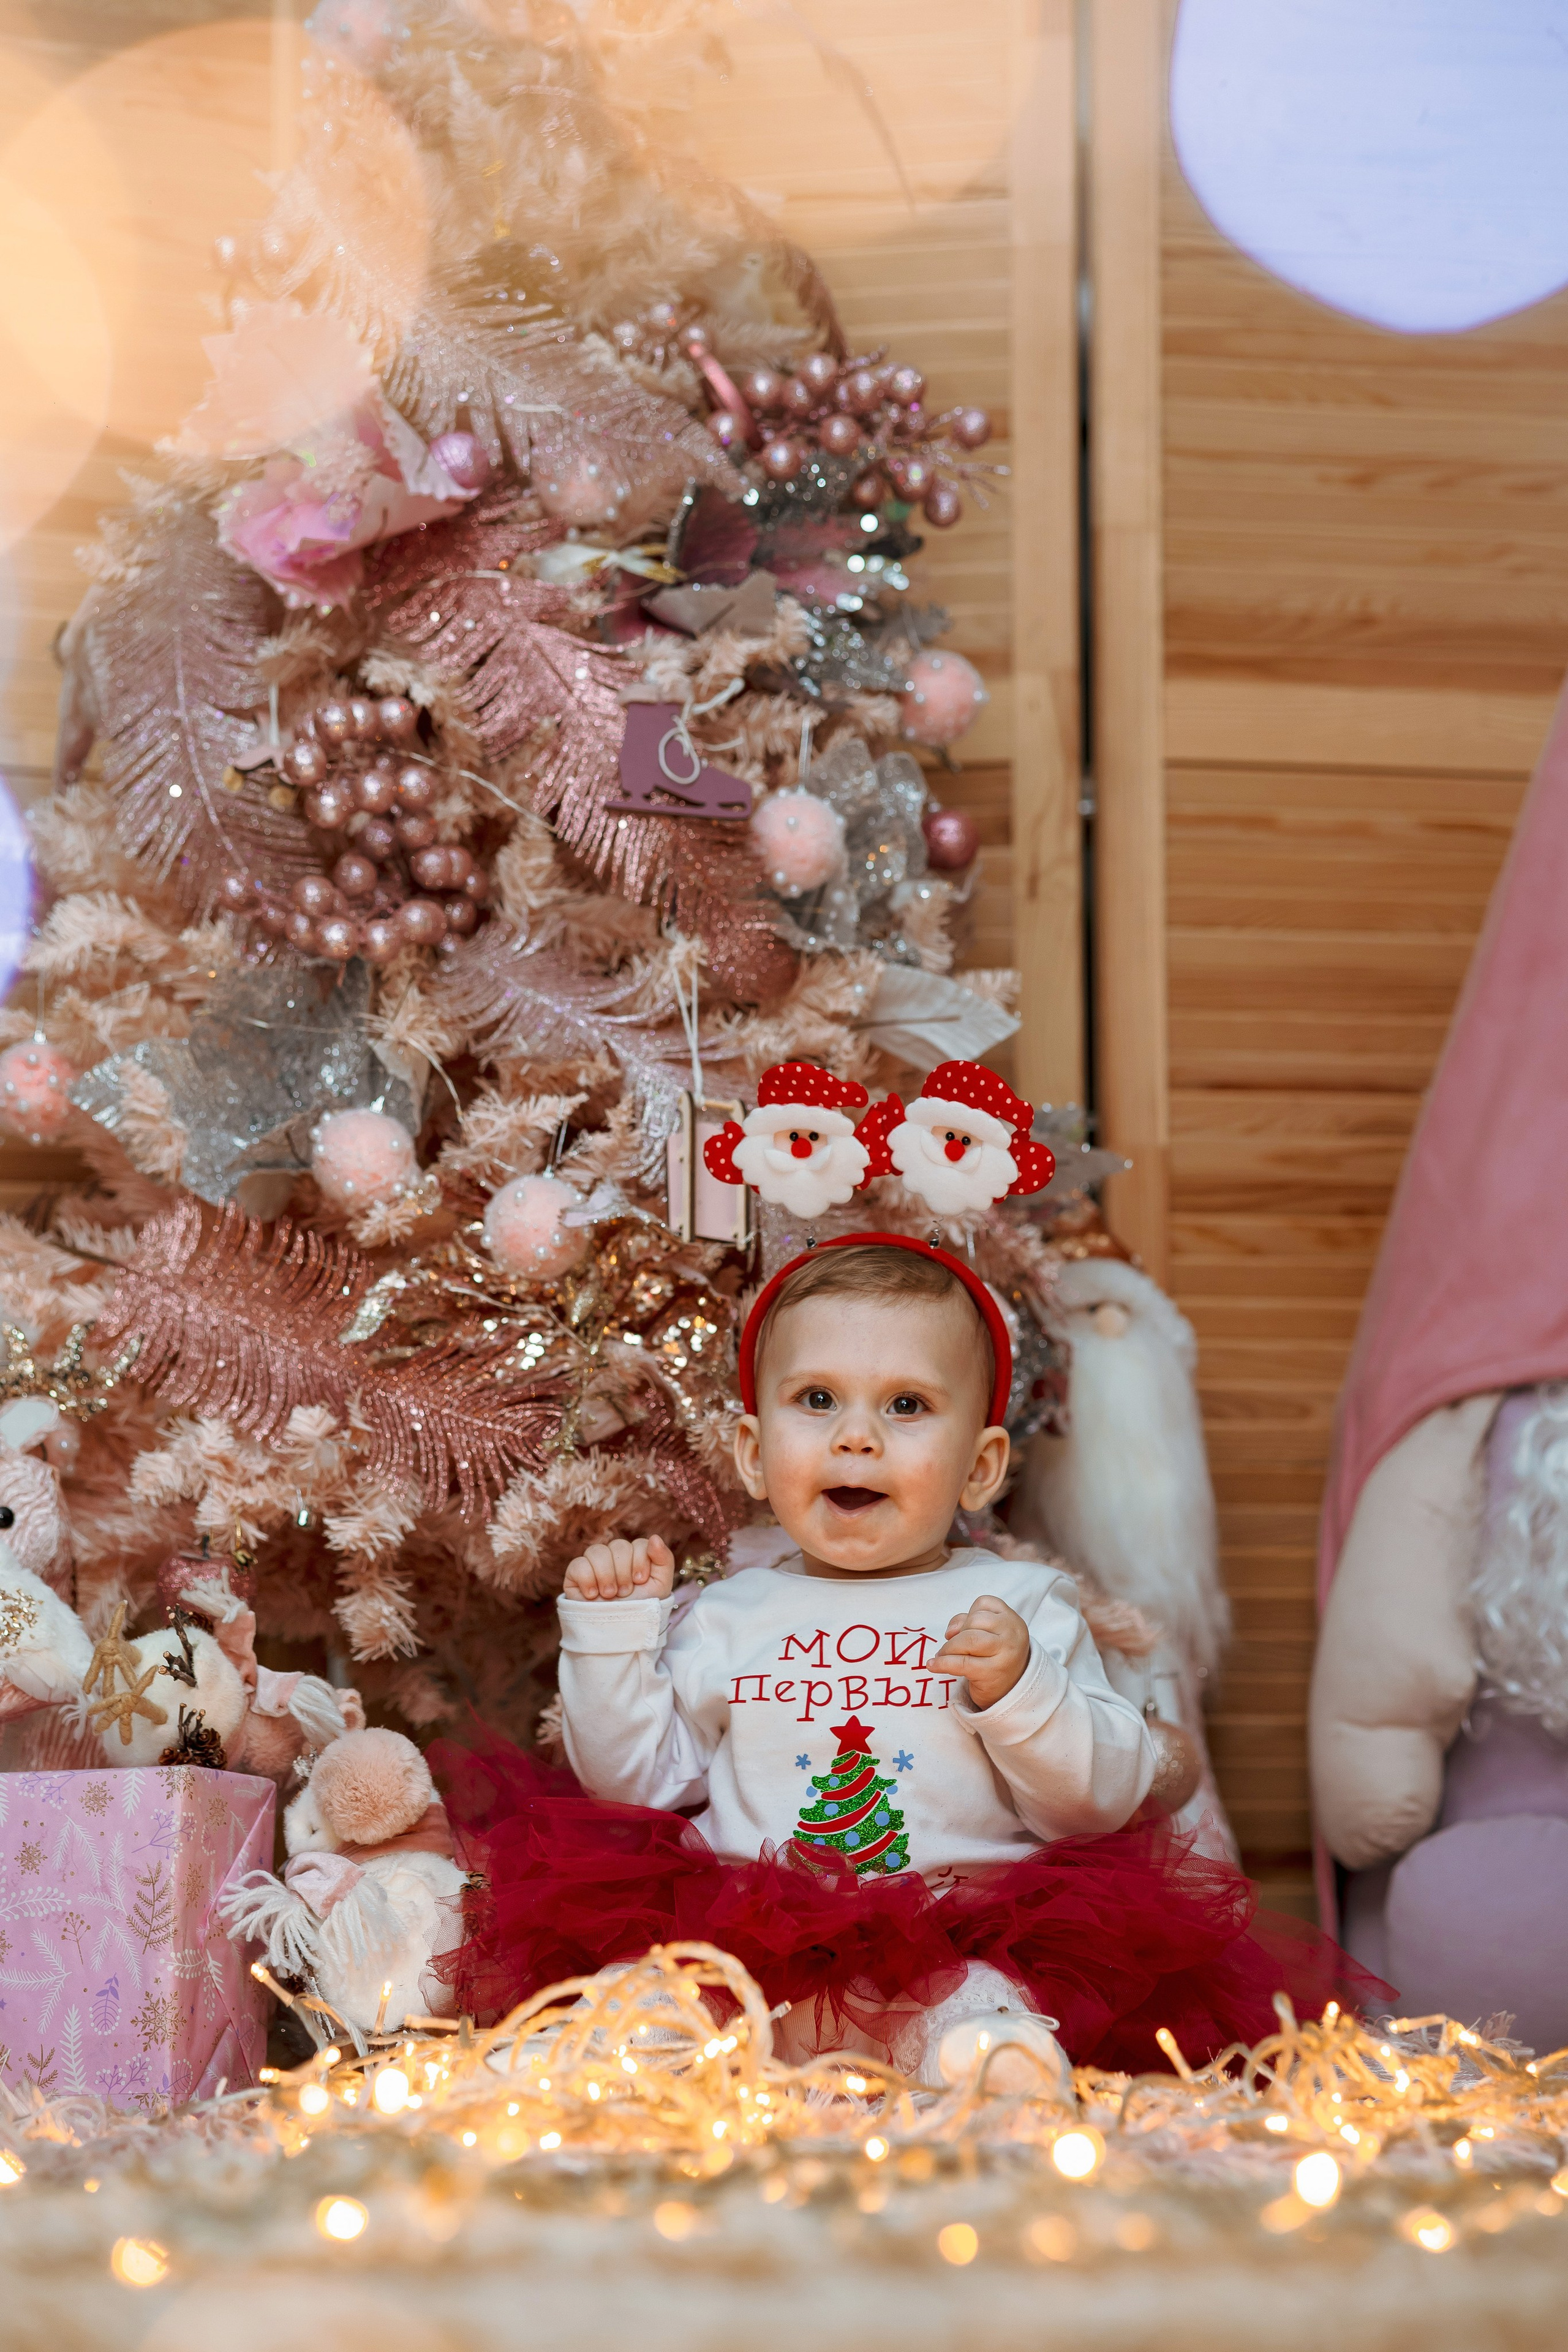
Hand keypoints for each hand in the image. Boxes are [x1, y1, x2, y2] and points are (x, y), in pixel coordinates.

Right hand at [562, 1535, 676, 1602]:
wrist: (619, 1634)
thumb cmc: (641, 1608)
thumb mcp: (660, 1586)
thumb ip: (663, 1559)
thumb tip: (655, 1537)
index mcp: (635, 1556)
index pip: (638, 1544)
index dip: (640, 1562)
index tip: (640, 1581)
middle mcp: (614, 1556)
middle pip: (618, 1545)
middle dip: (624, 1572)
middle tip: (625, 1593)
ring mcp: (594, 1564)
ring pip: (597, 1551)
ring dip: (606, 1575)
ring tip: (609, 1595)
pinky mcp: (575, 1574)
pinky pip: (578, 1564)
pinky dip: (587, 1579)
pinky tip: (592, 1596)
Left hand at [930, 1595, 1029, 1710]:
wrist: (1010, 1690)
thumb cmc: (994, 1656)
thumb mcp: (988, 1634)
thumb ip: (967, 1622)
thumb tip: (950, 1631)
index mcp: (1012, 1620)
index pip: (984, 1603)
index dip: (968, 1614)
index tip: (962, 1630)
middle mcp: (1012, 1634)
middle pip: (975, 1620)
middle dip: (957, 1633)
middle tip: (950, 1646)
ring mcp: (1005, 1654)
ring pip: (969, 1639)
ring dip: (949, 1647)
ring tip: (942, 1655)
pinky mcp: (993, 1673)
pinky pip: (962, 1663)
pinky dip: (943, 1663)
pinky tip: (934, 1665)